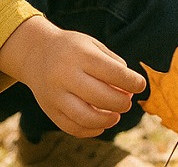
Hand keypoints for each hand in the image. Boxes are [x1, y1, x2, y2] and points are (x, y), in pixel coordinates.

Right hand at [0, 16, 145, 137]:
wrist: (36, 53)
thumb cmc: (73, 49)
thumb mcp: (93, 46)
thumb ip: (114, 64)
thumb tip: (131, 89)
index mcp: (81, 55)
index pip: (112, 72)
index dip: (131, 82)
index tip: (141, 85)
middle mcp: (65, 75)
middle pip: (100, 97)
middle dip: (121, 103)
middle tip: (127, 102)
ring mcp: (55, 95)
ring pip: (85, 117)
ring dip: (107, 120)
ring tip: (116, 115)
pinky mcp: (49, 109)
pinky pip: (72, 127)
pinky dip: (90, 130)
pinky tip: (101, 124)